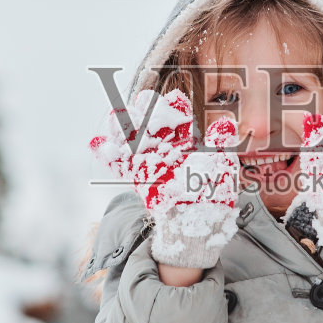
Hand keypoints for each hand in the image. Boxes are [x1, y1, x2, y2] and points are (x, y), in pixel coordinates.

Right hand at [89, 88, 241, 268]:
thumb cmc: (212, 195)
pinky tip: (96, 142)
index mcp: (186, 142)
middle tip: (145, 99)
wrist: (197, 224)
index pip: (179, 119)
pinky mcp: (137, 177)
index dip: (176, 108)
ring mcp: (150, 161)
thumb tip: (226, 123)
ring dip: (123, 126)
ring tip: (115, 113)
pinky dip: (107, 155)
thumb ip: (220, 144)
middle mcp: (166, 148)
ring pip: (133, 139)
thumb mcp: (220, 166)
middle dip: (148, 110)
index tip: (176, 98)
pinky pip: (120, 165)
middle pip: (152, 123)